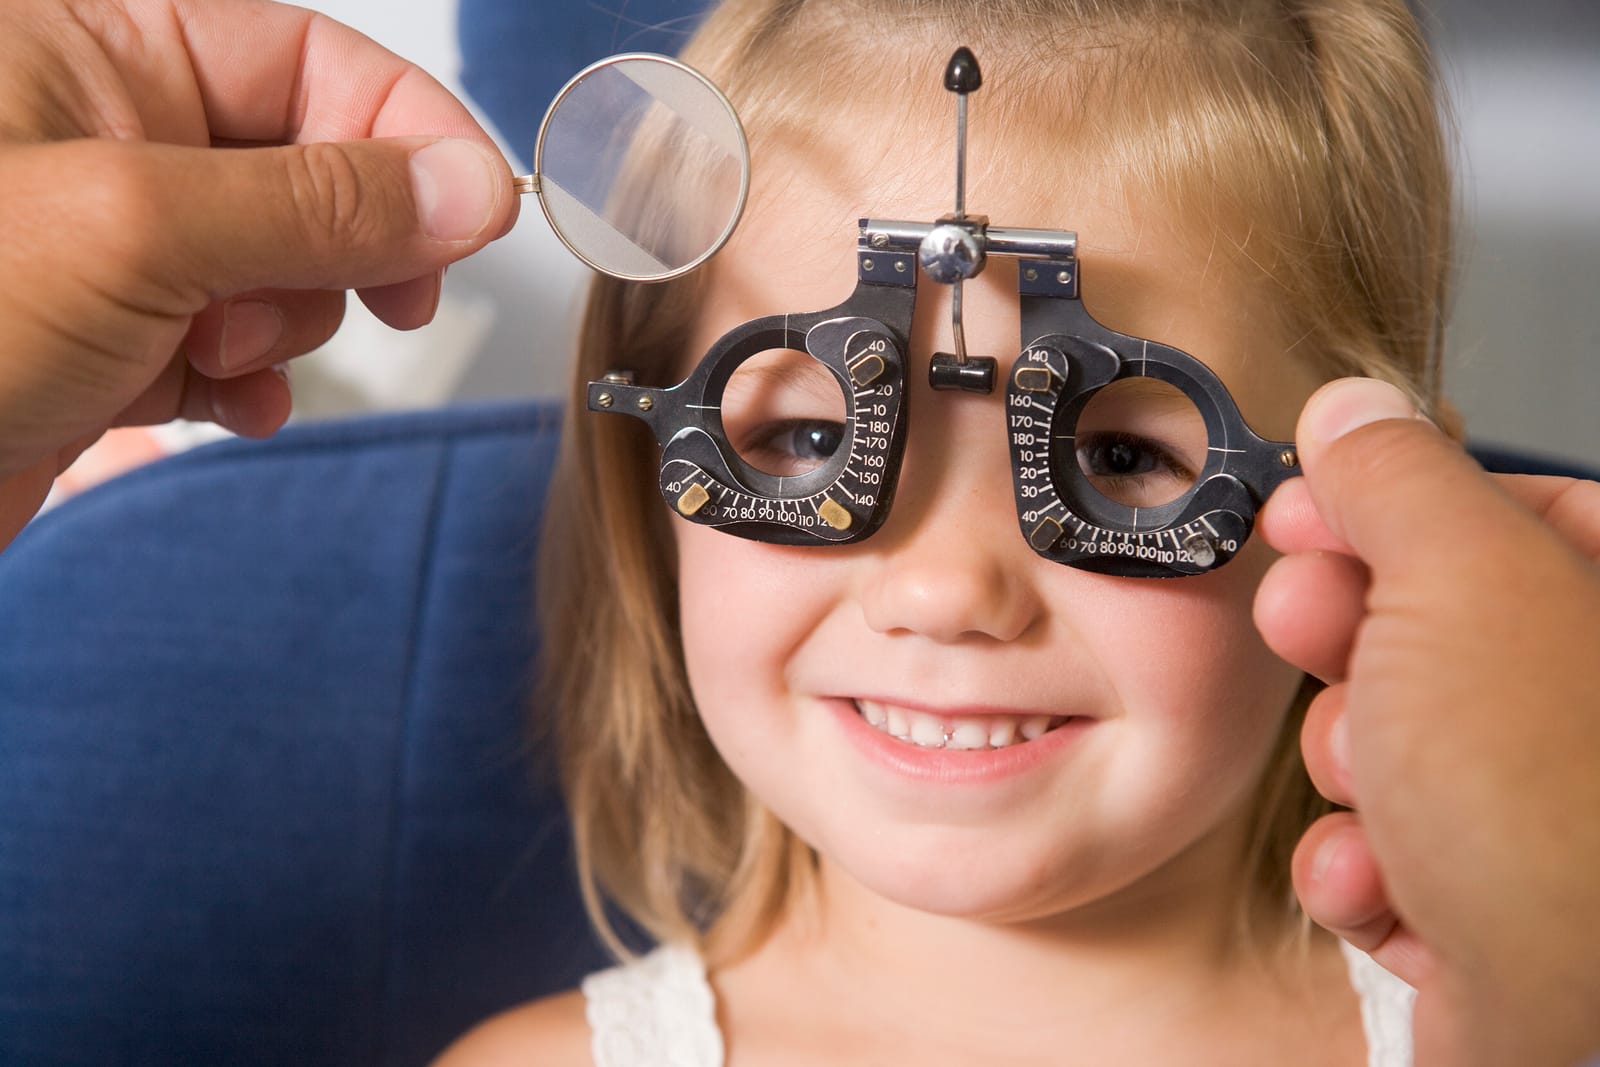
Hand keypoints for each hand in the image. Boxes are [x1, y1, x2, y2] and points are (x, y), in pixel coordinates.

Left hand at [0, 0, 518, 545]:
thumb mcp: (140, 229)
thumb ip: (321, 201)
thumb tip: (468, 184)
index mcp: (94, 45)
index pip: (309, 60)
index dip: (407, 134)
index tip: (474, 214)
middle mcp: (106, 135)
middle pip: (310, 165)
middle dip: (339, 246)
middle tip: (373, 297)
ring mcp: (111, 243)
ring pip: (282, 267)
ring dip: (280, 325)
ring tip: (213, 356)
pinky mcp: (107, 337)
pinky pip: (232, 345)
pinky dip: (247, 381)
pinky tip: (215, 402)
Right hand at [1254, 377, 1599, 1065]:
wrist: (1570, 1027)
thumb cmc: (1549, 809)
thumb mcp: (1458, 581)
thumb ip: (1400, 479)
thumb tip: (1353, 410)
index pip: (1503, 509)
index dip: (1391, 503)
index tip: (1311, 511)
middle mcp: (1587, 715)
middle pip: (1434, 629)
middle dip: (1349, 643)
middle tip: (1314, 632)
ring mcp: (1546, 817)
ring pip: (1397, 745)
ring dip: (1350, 769)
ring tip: (1379, 798)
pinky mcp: (1493, 910)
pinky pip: (1389, 851)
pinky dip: (1364, 866)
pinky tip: (1387, 882)